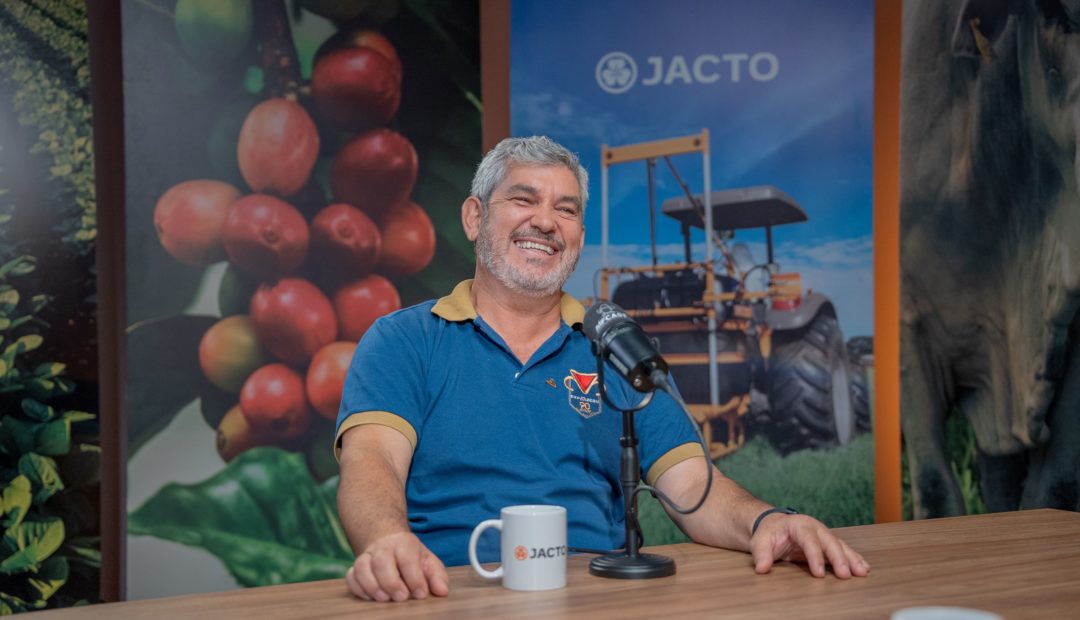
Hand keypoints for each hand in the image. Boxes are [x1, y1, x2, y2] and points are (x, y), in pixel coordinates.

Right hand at [345, 531, 449, 601]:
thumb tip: (442, 591)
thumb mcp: (428, 561)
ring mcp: (366, 556)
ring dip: (372, 586)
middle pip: (381, 561)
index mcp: (404, 543)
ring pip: (362, 567)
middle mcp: (382, 547)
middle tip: (401, 597)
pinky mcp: (355, 567)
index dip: (414, 577)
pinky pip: (351, 576)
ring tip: (384, 599)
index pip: (407, 558)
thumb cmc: (410, 556)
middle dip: (391, 582)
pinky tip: (370, 597)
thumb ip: (437, 576)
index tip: (421, 594)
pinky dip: (358, 588)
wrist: (388, 541)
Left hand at [749, 513, 869, 578]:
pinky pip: (844, 550)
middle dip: (839, 558)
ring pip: (840, 545)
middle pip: (829, 541)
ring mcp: (824, 535)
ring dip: (851, 559)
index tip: (818, 573)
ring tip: (862, 572)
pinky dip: (854, 558)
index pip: (808, 540)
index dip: (814, 556)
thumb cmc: (769, 533)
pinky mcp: (828, 544)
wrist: (775, 525)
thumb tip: (761, 568)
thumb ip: (761, 554)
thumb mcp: (760, 541)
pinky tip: (863, 568)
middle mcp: (815, 527)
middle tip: (845, 574)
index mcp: (798, 524)